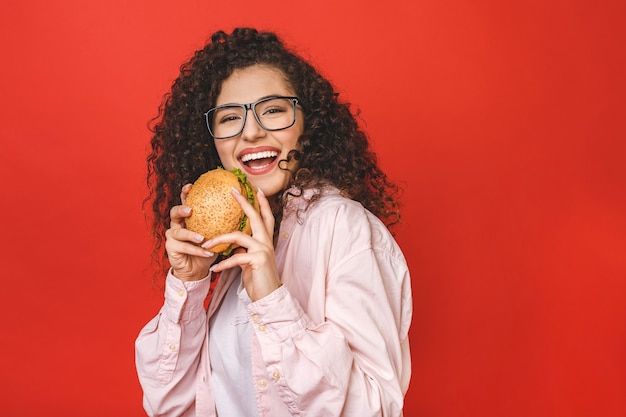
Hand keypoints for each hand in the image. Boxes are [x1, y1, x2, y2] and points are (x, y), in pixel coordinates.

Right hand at [165, 183, 217, 280]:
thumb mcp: (218, 233)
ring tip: (202, 237)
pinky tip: (207, 252)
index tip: (192, 186)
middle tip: (190, 210)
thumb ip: (225, 221)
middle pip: (174, 212)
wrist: (198, 269)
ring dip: (191, 234)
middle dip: (181, 209)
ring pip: (178, 232)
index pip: (185, 200)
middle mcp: (177, 224)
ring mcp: (172, 236)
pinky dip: (196, 250)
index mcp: (188, 217)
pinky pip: (184, 248)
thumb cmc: (208, 248)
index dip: (186, 192)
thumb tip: (246, 208)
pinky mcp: (171, 249)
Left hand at [205, 187, 280, 301]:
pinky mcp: (257, 260)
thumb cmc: (259, 279)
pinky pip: (235, 257)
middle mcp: (266, 242)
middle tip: (233, 190)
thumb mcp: (251, 260)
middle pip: (255, 217)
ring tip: (205, 245)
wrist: (268, 296)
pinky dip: (222, 264)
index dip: (263, 203)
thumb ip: (245, 250)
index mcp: (266, 240)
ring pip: (238, 236)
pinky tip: (214, 269)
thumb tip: (233, 245)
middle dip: (244, 202)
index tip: (257, 189)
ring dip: (219, 239)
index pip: (266, 217)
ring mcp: (263, 250)